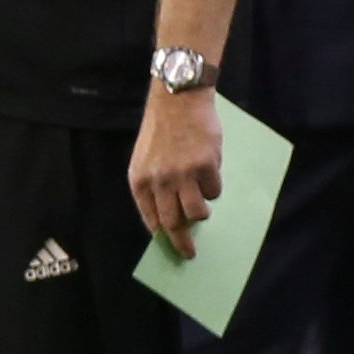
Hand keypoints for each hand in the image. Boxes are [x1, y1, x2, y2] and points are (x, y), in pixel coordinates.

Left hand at [129, 87, 223, 256]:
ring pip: (197, 212)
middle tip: (191, 252)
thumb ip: (153, 186)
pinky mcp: (204, 166)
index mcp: (139, 180)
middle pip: (172, 223)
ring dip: (202, 214)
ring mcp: (181, 175)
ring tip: (203, 204)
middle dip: (183, 242)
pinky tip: (209, 171)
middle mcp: (157, 181)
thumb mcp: (145, 159)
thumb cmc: (162, 131)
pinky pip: (214, 191)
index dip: (162, 237)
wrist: (177, 101)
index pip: (150, 219)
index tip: (171, 249)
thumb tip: (169, 214)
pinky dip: (214, 187)